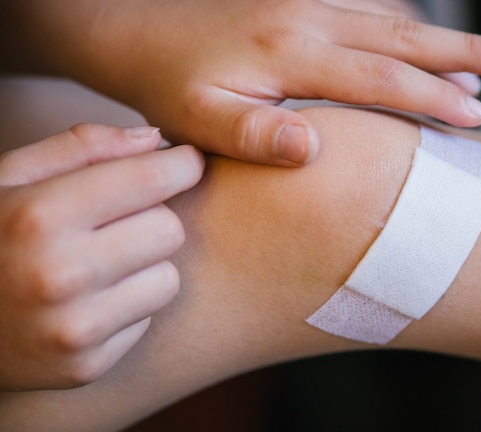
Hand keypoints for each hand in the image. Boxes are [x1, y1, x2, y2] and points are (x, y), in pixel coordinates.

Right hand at [0, 124, 204, 390]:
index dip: (182, 165)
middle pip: (170, 230)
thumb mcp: (11, 177)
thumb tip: (156, 139)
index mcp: (40, 217)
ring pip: (168, 279)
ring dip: (147, 266)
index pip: (151, 179)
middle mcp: (60, 276)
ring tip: (103, 263)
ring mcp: (75, 329)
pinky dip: (129, 305)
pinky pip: (147, 320)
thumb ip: (82, 147)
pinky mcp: (86, 366)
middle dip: (155, 218)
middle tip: (124, 221)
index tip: (186, 162)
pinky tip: (91, 300)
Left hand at [22, 0, 480, 166]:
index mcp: (290, 51)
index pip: (380, 76)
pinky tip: (423, 37)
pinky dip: (404, 23)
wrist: (136, 32)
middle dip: (465, 52)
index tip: (477, 117)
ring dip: (443, 38)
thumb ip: (255, 136)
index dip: (431, 98)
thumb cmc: (168, 85)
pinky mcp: (299, 0)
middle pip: (402, 34)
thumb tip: (313, 147)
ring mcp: (306, 2)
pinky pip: (367, 6)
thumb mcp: (201, 120)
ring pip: (391, 18)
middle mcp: (307, 17)